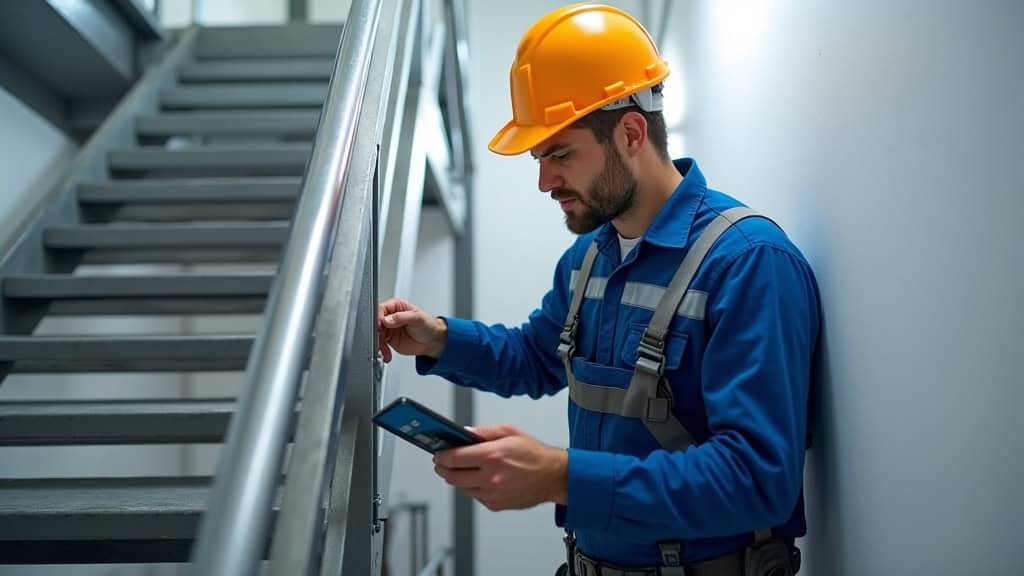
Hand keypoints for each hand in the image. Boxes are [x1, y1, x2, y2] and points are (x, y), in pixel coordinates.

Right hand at [377, 298, 447, 361]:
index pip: (380, 309)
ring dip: (378, 344)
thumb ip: (402, 317)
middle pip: (375, 323)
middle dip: (376, 333)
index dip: (378, 318)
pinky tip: (387, 355)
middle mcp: (390, 316)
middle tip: (380, 341)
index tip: (380, 326)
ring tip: (385, 351)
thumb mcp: (418, 318)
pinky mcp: (388, 340)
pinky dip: (381, 351)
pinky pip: (380, 345)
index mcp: (396, 306)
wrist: (433, 341)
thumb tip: (388, 319)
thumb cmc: (428, 325)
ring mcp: (388, 328)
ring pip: (376, 335)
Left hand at [433, 425, 567, 510]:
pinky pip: (474, 496)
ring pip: (461, 487)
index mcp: (493, 456)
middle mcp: (491, 477)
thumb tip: (465, 432)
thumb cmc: (534, 455)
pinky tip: (477, 478)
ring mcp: (492, 493)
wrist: (553, 477)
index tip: (438, 453)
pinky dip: (471, 487)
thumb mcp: (510, 432)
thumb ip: (484, 432)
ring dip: (456, 478)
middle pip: (452, 476)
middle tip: (441, 462)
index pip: (455, 458)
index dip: (441, 455)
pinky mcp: (495, 505)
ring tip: (460, 469)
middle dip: (443, 468)